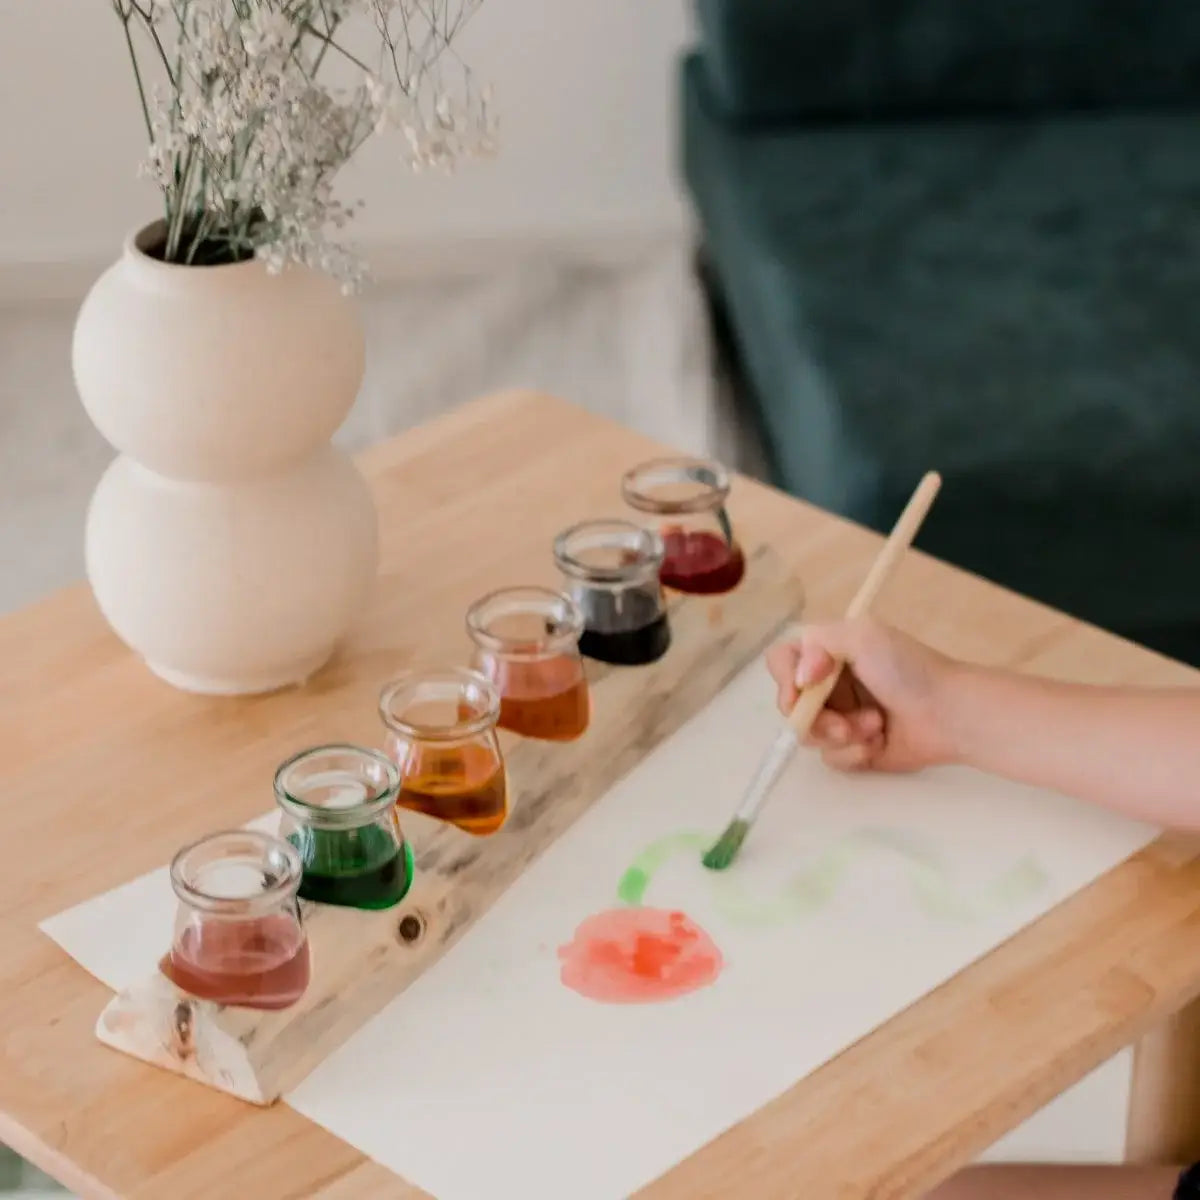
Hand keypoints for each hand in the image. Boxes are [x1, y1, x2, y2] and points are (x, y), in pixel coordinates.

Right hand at [765, 619, 958, 772]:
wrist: (951, 714)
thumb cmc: (909, 670)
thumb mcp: (864, 636)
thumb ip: (819, 643)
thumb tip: (799, 679)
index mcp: (828, 653)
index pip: (782, 662)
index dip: (786, 679)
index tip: (805, 689)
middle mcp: (829, 686)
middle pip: (791, 707)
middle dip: (815, 718)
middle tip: (842, 725)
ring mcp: (841, 719)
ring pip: (809, 736)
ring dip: (839, 735)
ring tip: (873, 727)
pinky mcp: (855, 749)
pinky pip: (831, 758)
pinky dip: (853, 753)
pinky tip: (878, 744)